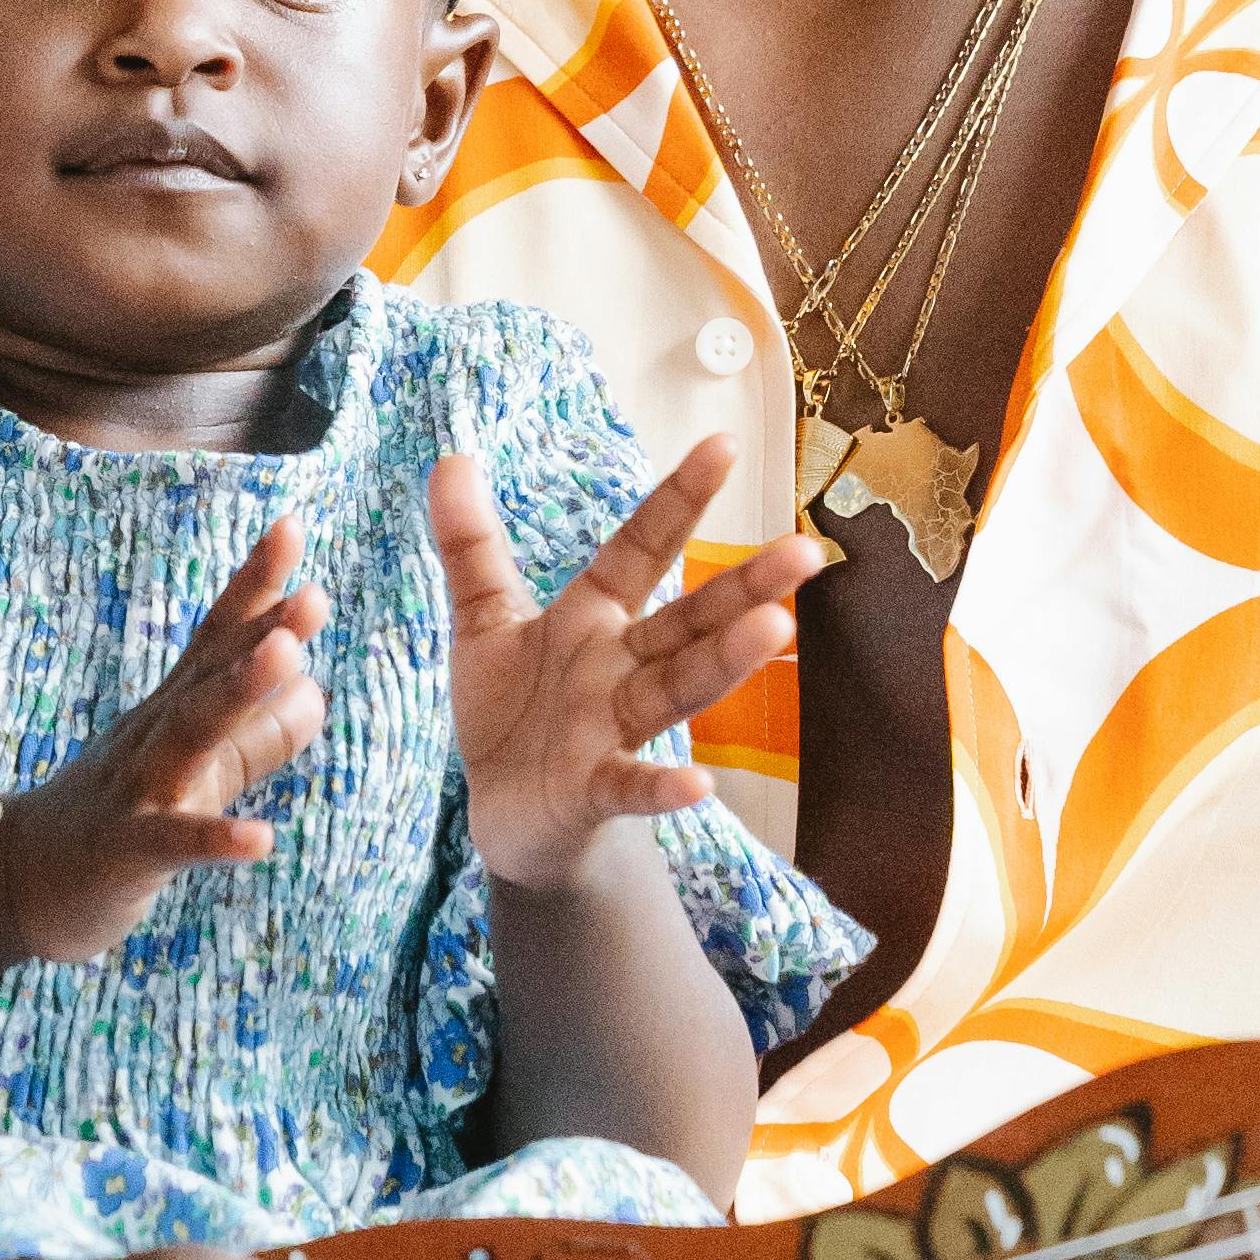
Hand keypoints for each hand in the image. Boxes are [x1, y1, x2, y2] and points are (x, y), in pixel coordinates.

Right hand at [0, 517, 327, 966]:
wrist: (17, 883)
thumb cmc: (116, 821)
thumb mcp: (193, 773)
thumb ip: (255, 736)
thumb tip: (316, 690)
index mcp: (171, 712)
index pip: (216, 638)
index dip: (255, 586)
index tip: (292, 525)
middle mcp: (153, 736)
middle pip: (210, 674)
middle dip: (262, 631)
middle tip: (314, 594)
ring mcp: (136, 790)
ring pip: (190, 734)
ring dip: (238, 692)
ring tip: (288, 657)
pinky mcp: (126, 852)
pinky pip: (173, 842)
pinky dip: (215, 837)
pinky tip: (261, 839)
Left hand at [429, 435, 820, 891]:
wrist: (508, 814)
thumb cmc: (512, 710)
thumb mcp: (483, 618)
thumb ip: (471, 544)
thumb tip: (452, 458)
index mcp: (595, 616)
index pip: (643, 548)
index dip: (678, 499)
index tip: (723, 444)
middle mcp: (619, 667)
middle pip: (689, 621)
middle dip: (745, 587)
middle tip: (806, 552)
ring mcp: (612, 729)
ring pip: (676, 689)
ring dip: (725, 662)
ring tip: (776, 628)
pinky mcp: (593, 790)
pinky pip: (630, 786)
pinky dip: (661, 788)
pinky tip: (699, 786)